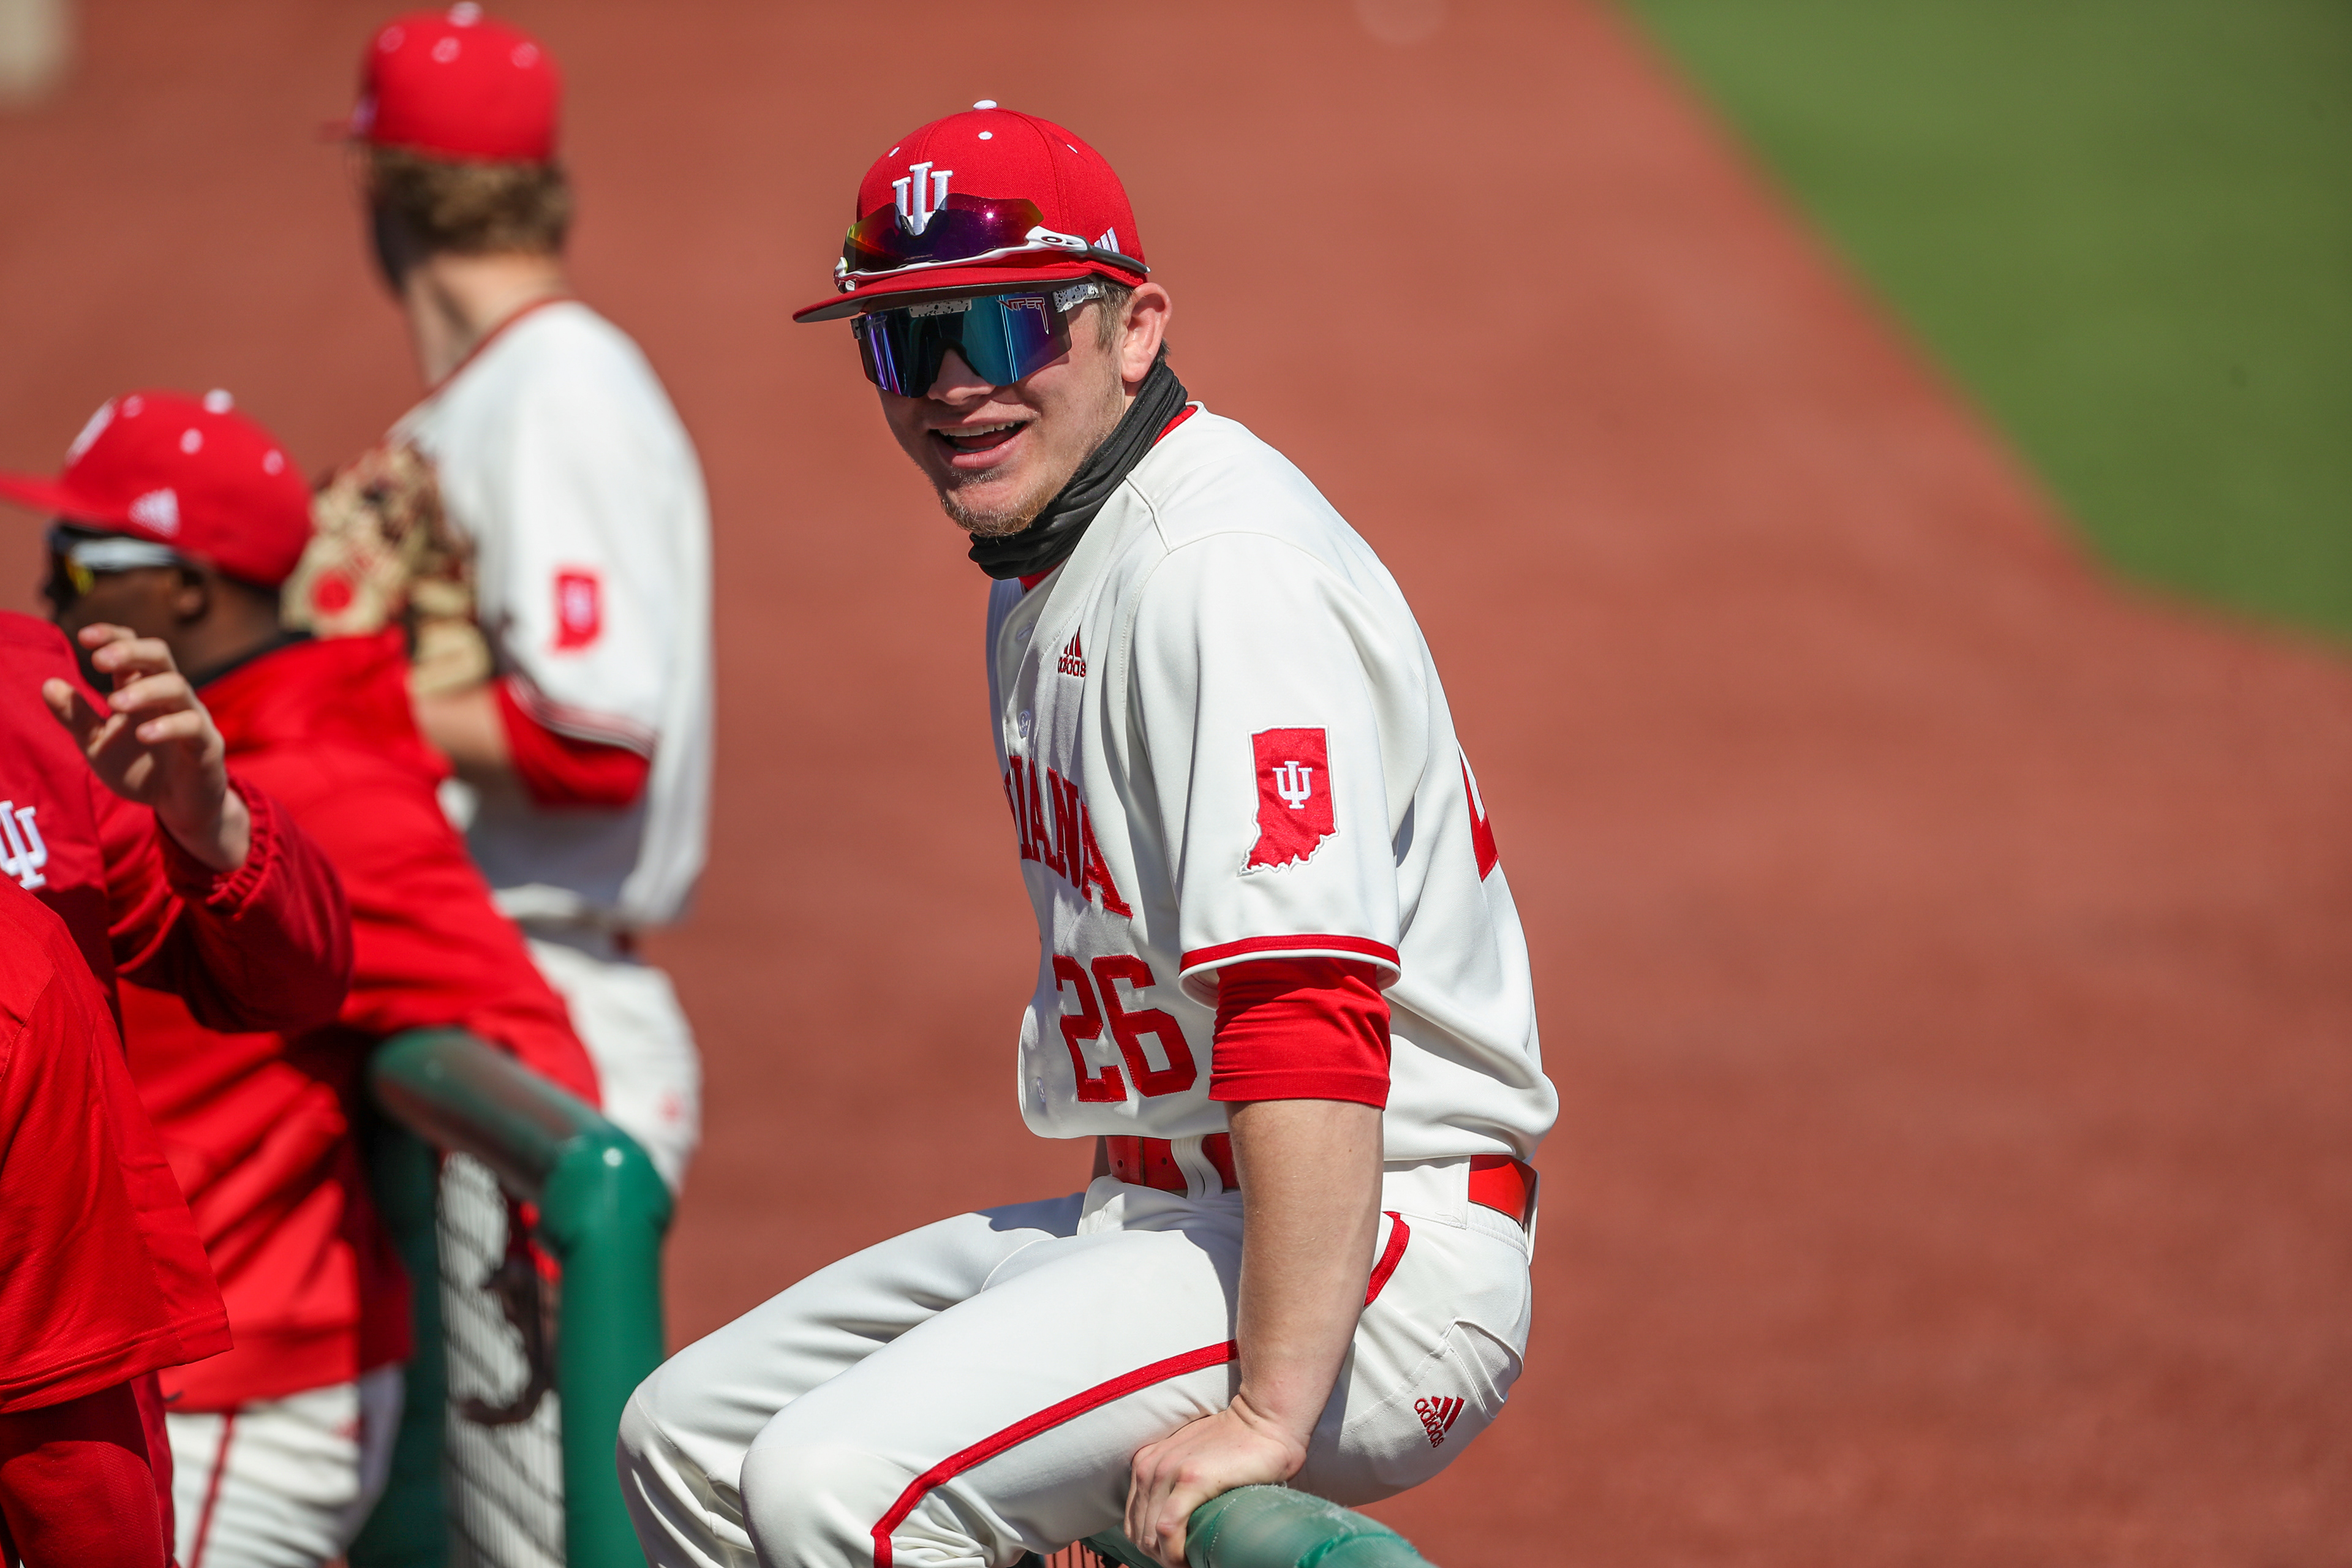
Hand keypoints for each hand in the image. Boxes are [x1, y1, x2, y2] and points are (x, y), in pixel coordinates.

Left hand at [44, 624, 250, 872]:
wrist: (176, 805)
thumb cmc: (138, 767)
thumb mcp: (96, 743)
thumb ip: (76, 716)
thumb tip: (48, 684)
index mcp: (141, 689)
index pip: (133, 646)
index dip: (113, 636)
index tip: (84, 637)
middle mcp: (169, 696)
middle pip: (159, 654)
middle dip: (130, 651)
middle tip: (100, 661)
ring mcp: (191, 717)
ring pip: (177, 686)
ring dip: (145, 690)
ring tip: (115, 703)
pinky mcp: (207, 745)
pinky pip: (192, 726)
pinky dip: (168, 726)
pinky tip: (143, 734)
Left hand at [1123, 1394, 1304, 1567]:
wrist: (1263, 1422)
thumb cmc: (1236, 1448)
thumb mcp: (1191, 1462)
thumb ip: (1174, 1485)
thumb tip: (1173, 1528)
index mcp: (1146, 1463)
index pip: (1133, 1523)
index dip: (1154, 1547)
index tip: (1179, 1556)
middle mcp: (1149, 1466)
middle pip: (1139, 1534)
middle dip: (1162, 1557)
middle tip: (1189, 1563)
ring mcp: (1168, 1470)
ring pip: (1149, 1536)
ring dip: (1170, 1558)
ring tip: (1193, 1563)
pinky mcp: (1190, 1479)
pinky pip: (1167, 1528)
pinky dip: (1176, 1553)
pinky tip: (1194, 1560)